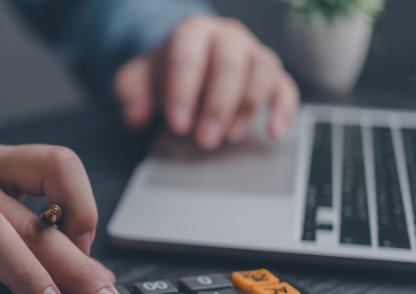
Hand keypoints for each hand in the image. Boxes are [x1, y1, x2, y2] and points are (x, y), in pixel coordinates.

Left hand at [114, 14, 298, 149]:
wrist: (184, 63)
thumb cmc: (163, 73)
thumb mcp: (135, 80)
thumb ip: (130, 94)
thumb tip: (135, 116)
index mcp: (191, 32)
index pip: (188, 57)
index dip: (183, 92)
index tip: (178, 124)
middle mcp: (226, 37)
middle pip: (229, 65)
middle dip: (217, 106)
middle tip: (204, 139)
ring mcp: (252, 52)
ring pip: (261, 72)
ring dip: (248, 107)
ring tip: (230, 136)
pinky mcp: (270, 74)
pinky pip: (285, 86)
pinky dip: (283, 109)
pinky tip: (273, 132)